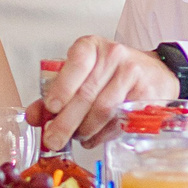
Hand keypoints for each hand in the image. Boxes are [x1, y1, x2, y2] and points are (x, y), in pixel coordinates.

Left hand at [25, 36, 180, 149]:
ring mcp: (132, 74)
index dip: (62, 87)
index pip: (77, 63)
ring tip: (75, 137)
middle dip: (65, 122)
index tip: (50, 107)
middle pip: (86, 94)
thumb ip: (55, 93)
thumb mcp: (80, 75)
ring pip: (102, 110)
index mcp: (91, 47)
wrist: (153, 73)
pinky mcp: (146, 94)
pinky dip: (101, 135)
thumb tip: (34, 117)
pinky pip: (118, 121)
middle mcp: (113, 56)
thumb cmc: (109, 74)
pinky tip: (92, 138)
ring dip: (83, 130)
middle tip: (52, 140)